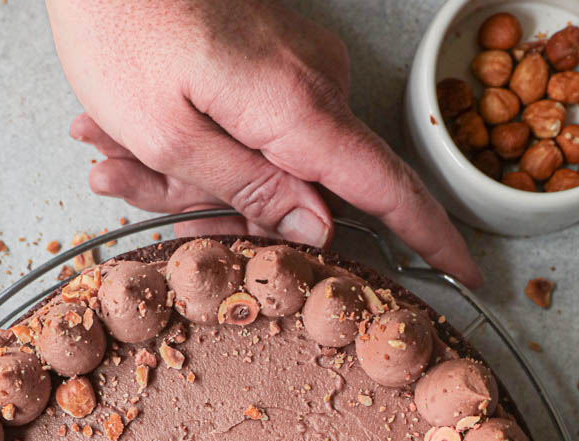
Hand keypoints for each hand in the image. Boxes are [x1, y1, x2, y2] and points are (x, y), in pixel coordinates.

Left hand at [47, 0, 481, 286]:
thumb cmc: (118, 26)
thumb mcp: (169, 134)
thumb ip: (249, 192)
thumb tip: (319, 232)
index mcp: (298, 107)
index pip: (388, 188)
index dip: (430, 239)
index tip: (467, 276)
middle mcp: (314, 86)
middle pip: (297, 195)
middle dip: (211, 209)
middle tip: (127, 179)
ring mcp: (296, 72)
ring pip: (260, 171)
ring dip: (183, 177)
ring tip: (111, 149)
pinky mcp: (273, 65)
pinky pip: (247, 136)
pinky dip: (191, 148)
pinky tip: (128, 133)